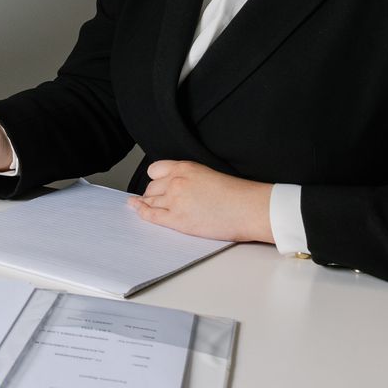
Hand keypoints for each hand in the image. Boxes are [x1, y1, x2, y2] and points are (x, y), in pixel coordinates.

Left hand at [131, 160, 272, 242]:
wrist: (250, 208)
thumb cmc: (237, 195)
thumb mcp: (208, 175)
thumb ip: (188, 179)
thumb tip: (178, 190)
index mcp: (184, 168)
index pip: (155, 170)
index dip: (155, 179)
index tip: (155, 184)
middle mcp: (176, 182)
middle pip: (151, 187)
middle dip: (152, 194)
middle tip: (153, 200)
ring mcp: (174, 201)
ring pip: (150, 201)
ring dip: (147, 204)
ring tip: (143, 206)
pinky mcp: (177, 220)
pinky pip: (151, 215)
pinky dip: (142, 212)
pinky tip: (137, 209)